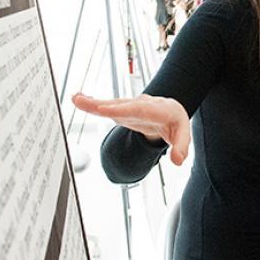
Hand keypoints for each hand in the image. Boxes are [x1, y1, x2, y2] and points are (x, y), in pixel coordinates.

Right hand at [72, 93, 190, 164]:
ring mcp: (130, 105)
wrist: (170, 110)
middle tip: (84, 102)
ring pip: (111, 104)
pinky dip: (92, 105)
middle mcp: (141, 104)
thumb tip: (177, 160)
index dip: (124, 109)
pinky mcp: (121, 109)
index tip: (107, 110)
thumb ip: (181, 147)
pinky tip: (79, 100)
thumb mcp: (183, 134)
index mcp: (157, 109)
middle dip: (103, 104)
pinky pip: (106, 107)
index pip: (140, 110)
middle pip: (121, 104)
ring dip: (93, 103)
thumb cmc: (175, 121)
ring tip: (77, 99)